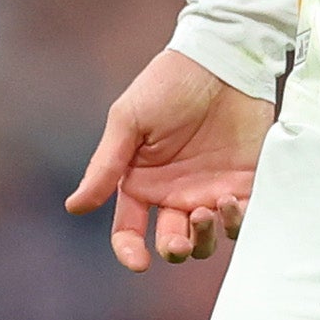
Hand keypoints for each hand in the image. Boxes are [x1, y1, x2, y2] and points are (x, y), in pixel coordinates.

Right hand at [66, 45, 273, 268]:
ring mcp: (210, 190)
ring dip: (204, 239)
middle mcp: (174, 193)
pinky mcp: (244, 183)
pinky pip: (241, 220)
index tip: (139, 261)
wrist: (220, 59)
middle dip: (174, 250)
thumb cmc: (168, 84)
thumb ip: (105, 166)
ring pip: (207, 240)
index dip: (130, 250)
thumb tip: (75, 207)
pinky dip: (235, 222)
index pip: (129, 230)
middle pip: (172, 243)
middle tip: (178, 239)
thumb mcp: (129, 121)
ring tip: (207, 210)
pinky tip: (228, 203)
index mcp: (141, 182)